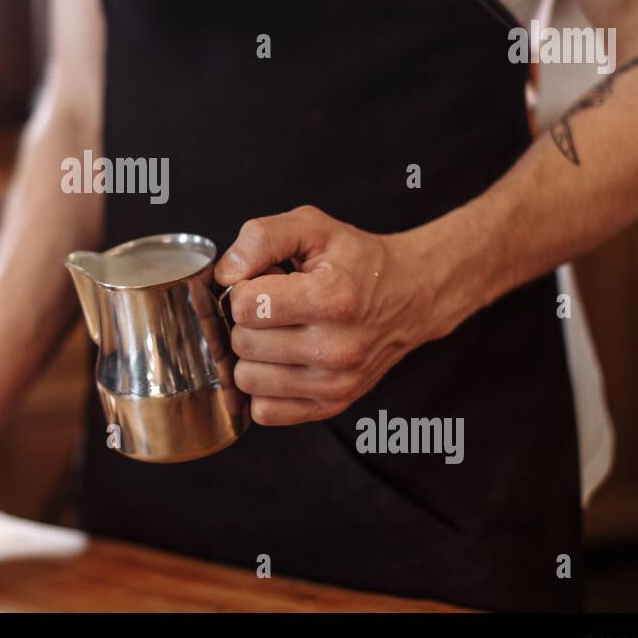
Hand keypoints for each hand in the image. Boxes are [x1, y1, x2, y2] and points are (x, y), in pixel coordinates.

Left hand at [214, 205, 445, 425]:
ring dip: (253, 355)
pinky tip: (283, 361)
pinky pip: (265, 411)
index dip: (243, 288)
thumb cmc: (357, 260)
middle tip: (276, 307)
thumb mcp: (312, 226)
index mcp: (331, 298)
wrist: (412, 294)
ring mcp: (336, 383)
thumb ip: (261, 238)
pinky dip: (264, 387)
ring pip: (247, 380)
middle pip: (242, 343)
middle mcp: (337, 348)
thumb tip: (225, 273)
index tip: (265, 282)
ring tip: (281, 332)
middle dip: (247, 321)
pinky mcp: (333, 405)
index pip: (244, 306)